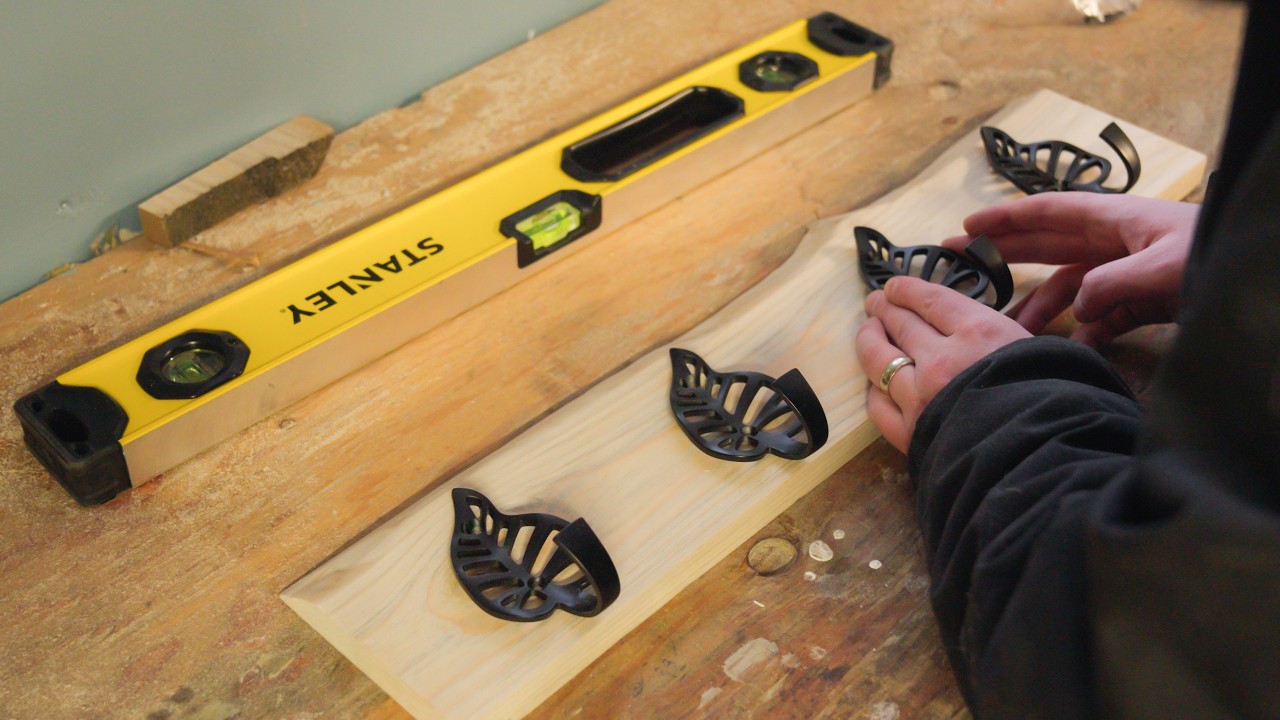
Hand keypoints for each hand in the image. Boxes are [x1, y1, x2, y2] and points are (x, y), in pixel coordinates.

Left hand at [856, 276, 1031, 451]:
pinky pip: (879, 405)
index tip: (895, 286)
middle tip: (876, 302)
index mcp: (977, 332)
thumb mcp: (1034, 351)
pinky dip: (874, 390)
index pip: (930, 299)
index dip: (907, 290)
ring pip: (879, 358)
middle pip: (901, 323)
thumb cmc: (1051, 402)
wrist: (1038, 458)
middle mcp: (941, 359)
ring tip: (867, 329)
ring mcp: (919, 396)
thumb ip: (996, 336)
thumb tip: (976, 329)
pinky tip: (874, 382)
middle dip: (884, 309)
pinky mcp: (909, 432)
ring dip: (869, 339)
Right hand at [943, 193, 1197, 345]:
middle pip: (1049, 244)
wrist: (1260, 282)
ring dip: (1045, 307)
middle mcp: (1117, 242)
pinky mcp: (1144, 300)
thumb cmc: (1217, 257)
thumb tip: (1077, 310)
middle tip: (959, 260)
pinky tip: (1077, 348)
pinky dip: (1089, 331)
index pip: (1049, 213)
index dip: (1006, 218)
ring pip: (1072, 287)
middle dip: (1005, 251)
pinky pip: (1103, 315)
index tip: (966, 226)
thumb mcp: (1166, 268)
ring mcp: (1129, 271)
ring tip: (1015, 330)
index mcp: (1117, 220)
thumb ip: (1113, 285)